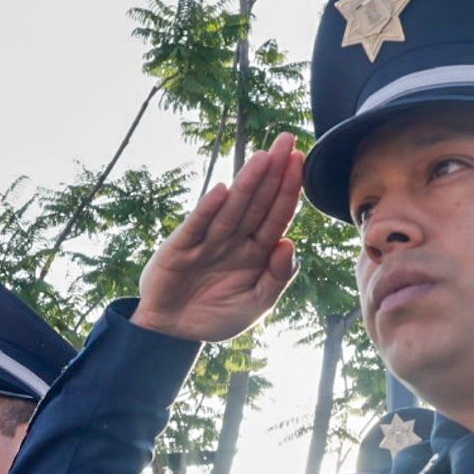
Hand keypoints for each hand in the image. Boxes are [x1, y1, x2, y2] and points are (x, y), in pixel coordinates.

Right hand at [132, 136, 305, 343]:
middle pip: (257, 202)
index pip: (276, 215)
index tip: (299, 161)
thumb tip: (288, 243)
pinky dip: (208, 210)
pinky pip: (197, 227)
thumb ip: (276, 278)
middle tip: (286, 140)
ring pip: (232, 209)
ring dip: (247, 184)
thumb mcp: (256, 304)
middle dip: (272, 172)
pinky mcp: (180, 248)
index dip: (288, 189)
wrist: (173, 333)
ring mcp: (207, 241)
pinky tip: (222, 191)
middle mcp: (234, 239)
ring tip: (262, 158)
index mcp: (256, 251)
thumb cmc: (217, 316)